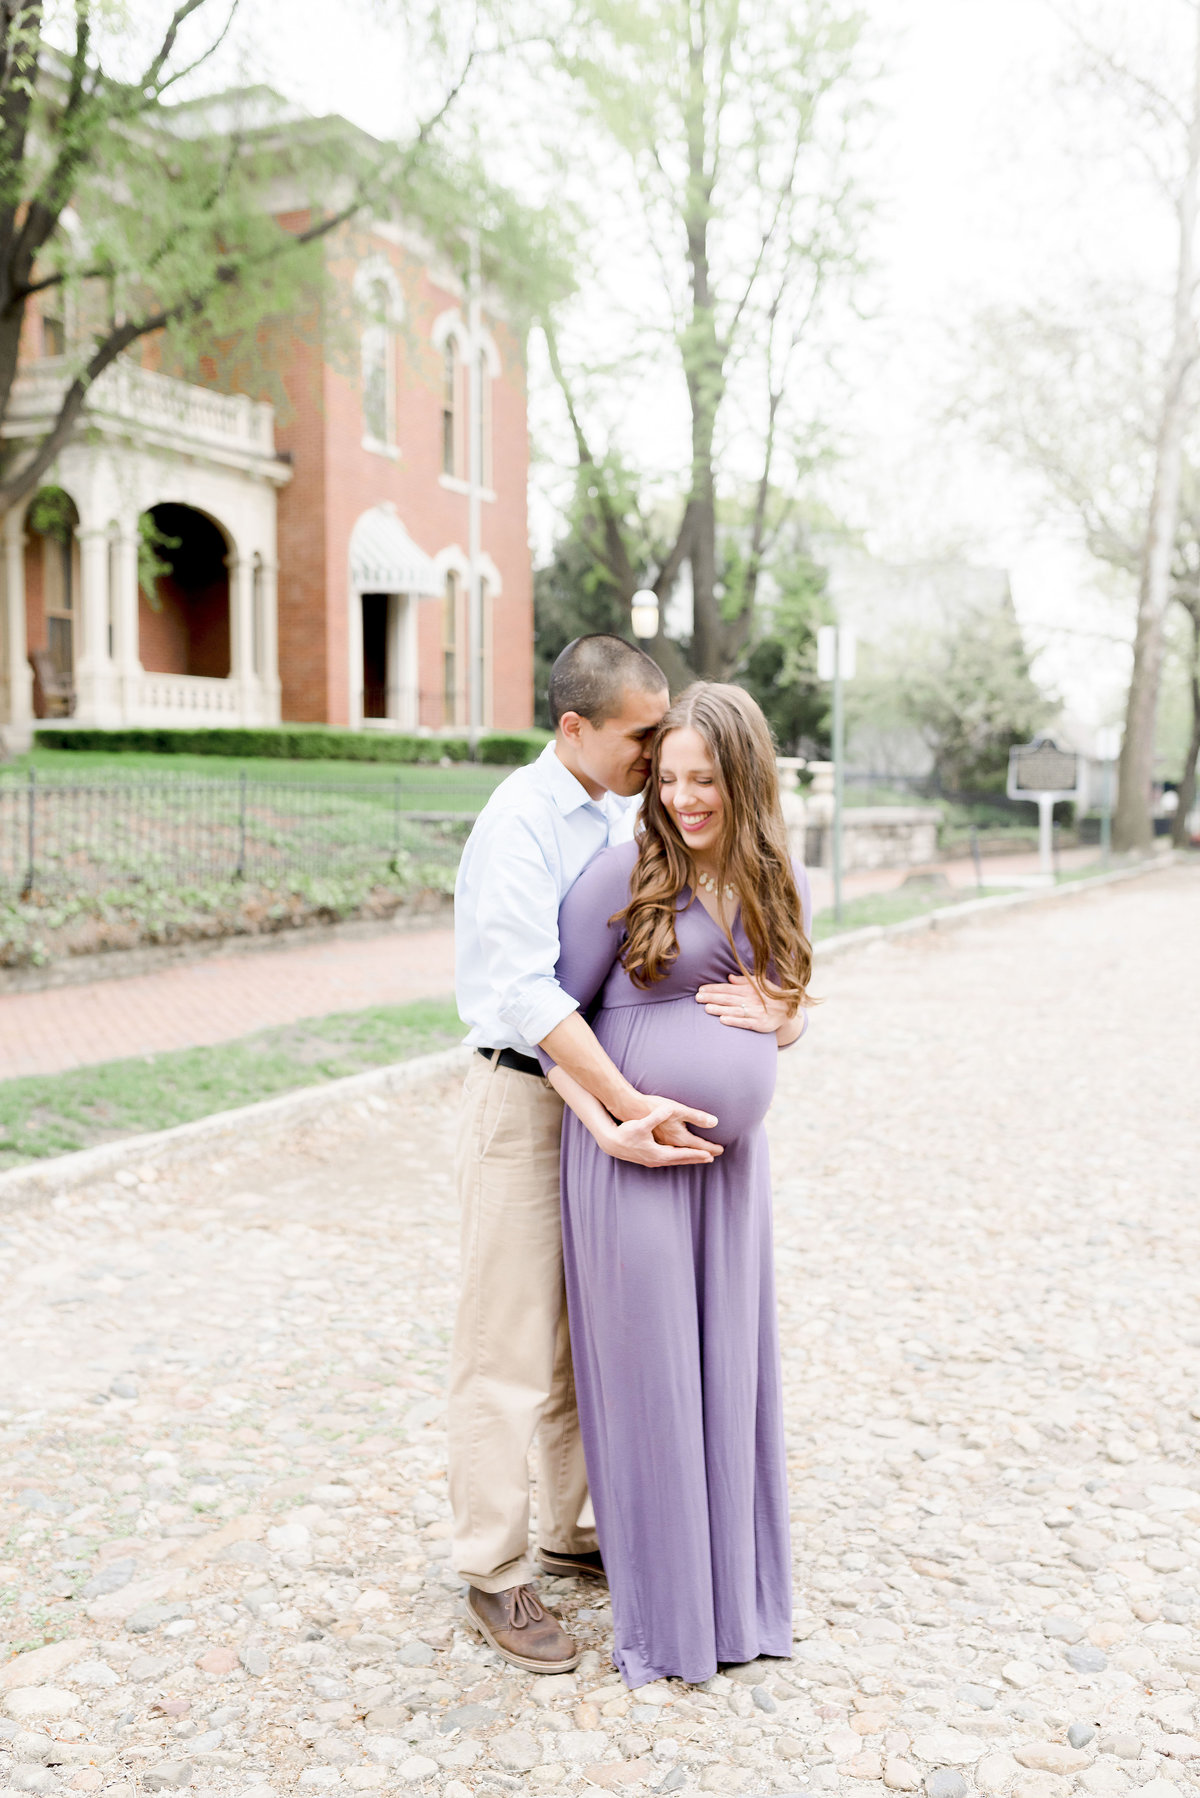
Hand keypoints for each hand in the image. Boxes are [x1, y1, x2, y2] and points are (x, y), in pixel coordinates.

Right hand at [600, 1102, 718, 1166]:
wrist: (611, 1141)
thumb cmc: (627, 1131)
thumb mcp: (644, 1122)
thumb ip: (659, 1116)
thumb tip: (670, 1109)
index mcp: (661, 1152)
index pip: (686, 1153)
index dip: (700, 1153)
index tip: (713, 1153)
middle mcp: (659, 1159)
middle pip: (683, 1159)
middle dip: (697, 1158)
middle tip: (712, 1157)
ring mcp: (653, 1160)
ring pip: (676, 1160)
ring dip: (688, 1158)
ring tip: (699, 1157)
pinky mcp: (648, 1157)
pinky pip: (669, 1159)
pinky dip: (677, 1158)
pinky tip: (678, 1156)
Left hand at [696, 973, 791, 1032]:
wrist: (789, 1009)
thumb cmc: (770, 995)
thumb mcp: (760, 983)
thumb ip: (743, 980)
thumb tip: (728, 977)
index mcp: (749, 988)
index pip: (727, 988)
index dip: (713, 988)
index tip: (700, 989)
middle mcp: (751, 999)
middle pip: (728, 998)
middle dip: (712, 997)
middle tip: (697, 998)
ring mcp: (755, 1011)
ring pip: (734, 1009)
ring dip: (719, 1008)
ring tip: (706, 1008)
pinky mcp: (759, 1024)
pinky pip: (744, 1022)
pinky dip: (733, 1020)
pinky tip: (722, 1020)